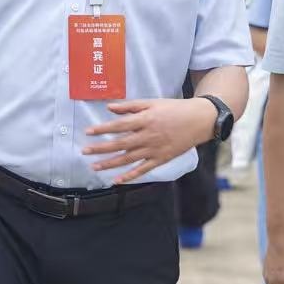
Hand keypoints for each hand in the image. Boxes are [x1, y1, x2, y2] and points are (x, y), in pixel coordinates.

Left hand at [83, 97, 213, 183]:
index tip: (88, 132)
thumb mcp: (152, 102)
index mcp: (145, 120)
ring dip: (110, 164)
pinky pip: (143, 170)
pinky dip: (130, 176)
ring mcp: (154, 149)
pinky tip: (117, 181)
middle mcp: (148, 136)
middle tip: (84, 152)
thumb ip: (130, 106)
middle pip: (120, 144)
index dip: (102, 129)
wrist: (199, 120)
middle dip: (100, 148)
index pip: (118, 126)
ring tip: (94, 167)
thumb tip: (109, 108)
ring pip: (128, 159)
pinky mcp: (161, 159)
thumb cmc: (175, 108)